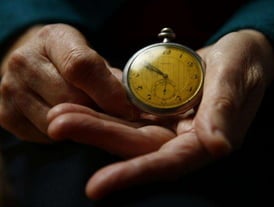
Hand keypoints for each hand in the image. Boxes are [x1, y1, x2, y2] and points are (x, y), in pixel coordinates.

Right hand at [0, 24, 135, 141]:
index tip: (129, 111)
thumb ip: (110, 77)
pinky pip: (44, 136)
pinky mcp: (6, 115)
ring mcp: (10, 89)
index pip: (81, 66)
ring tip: (92, 117)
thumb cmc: (69, 60)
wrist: (32, 64)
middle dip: (98, 112)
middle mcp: (24, 61)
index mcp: (53, 39)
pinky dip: (63, 134)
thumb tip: (133, 103)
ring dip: (81, 125)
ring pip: (57, 122)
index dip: (109, 92)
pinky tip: (69, 121)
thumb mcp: (90, 55)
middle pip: (70, 98)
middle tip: (115, 118)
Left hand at [47, 30, 273, 198]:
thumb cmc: (244, 64)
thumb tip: (217, 146)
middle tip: (58, 126)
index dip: (135, 174)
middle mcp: (183, 140)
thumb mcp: (236, 78)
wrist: (238, 53)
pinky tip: (78, 104)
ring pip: (127, 130)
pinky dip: (104, 109)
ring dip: (92, 124)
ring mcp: (168, 125)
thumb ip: (225, 109)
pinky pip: (128, 113)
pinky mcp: (159, 110)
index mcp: (206, 141)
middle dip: (98, 138)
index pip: (168, 164)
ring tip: (59, 116)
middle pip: (137, 147)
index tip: (97, 186)